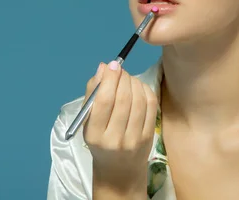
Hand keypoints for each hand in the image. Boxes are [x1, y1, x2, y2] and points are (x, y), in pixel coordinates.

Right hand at [82, 61, 157, 196]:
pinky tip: (138, 87)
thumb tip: (103, 67)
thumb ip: (93, 93)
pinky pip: (150, 106)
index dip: (109, 79)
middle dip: (123, 78)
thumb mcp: (88, 122)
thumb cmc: (100, 142)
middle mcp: (115, 139)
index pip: (104, 101)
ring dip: (134, 82)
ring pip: (138, 101)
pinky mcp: (148, 137)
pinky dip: (145, 90)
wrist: (119, 173)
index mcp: (95, 135)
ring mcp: (134, 139)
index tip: (112, 65)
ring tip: (128, 78)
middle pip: (123, 99)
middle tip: (120, 70)